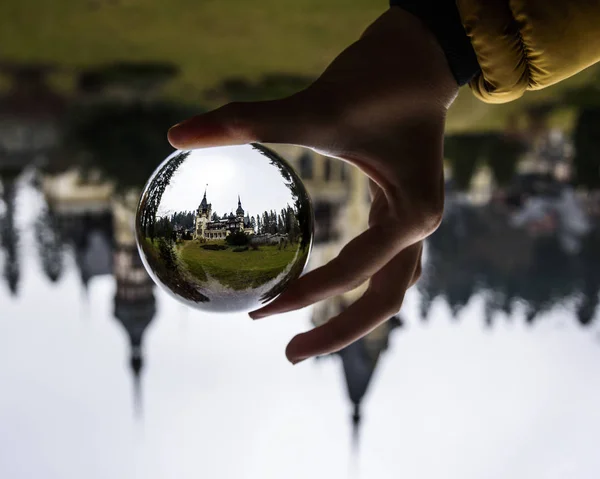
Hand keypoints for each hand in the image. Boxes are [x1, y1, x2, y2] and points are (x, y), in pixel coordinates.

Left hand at [168, 7, 458, 363]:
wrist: (418, 57)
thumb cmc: (377, 80)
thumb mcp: (317, 106)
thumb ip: (249, 120)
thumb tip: (176, 135)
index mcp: (412, 214)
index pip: (356, 270)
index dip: (306, 293)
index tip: (260, 311)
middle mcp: (419, 227)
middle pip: (383, 301)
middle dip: (338, 332)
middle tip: (286, 354)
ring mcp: (414, 222)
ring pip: (387, 289)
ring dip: (349, 316)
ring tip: (302, 336)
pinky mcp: (401, 211)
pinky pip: (379, 264)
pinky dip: (352, 284)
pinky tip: (319, 284)